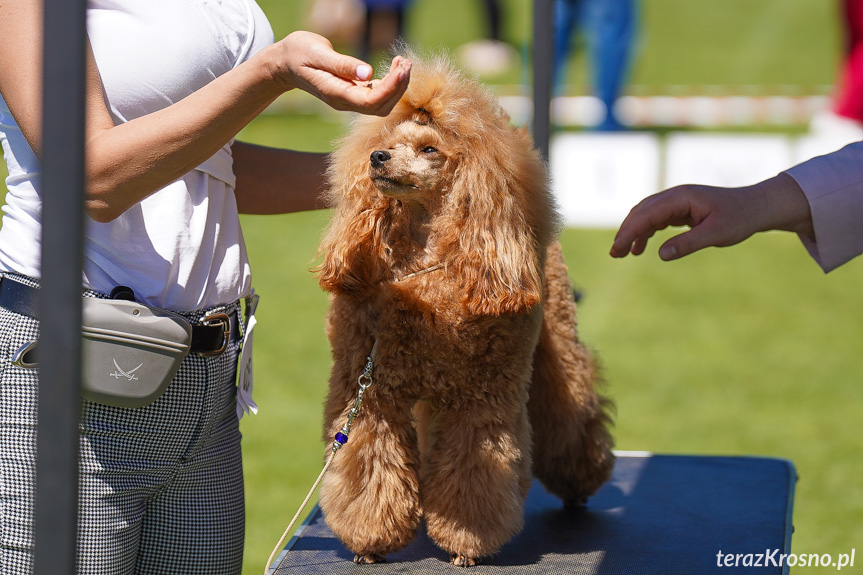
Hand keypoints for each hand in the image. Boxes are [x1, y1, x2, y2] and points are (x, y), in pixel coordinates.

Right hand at [271, 31, 410, 115]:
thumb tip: (368, 73)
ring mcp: (349, 99)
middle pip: (380, 106)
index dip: (390, 88)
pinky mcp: (352, 92)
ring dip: (397, 86)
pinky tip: (395, 67)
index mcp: (336, 94)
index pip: (371, 101)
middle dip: (398, 88)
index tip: (401, 68)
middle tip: (406, 63)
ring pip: (381, 103)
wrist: (285, 63)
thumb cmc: (298, 54)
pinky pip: (377, 95)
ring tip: (403, 63)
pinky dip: (390, 83)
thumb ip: (342, 65)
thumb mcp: (317, 52)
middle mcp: (344, 102)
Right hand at [609, 173, 812, 260]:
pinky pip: (655, 219)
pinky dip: (644, 233)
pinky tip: (640, 249)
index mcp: (682, 197)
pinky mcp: (681, 209)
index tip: (618, 249)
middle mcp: (676, 196)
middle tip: (614, 254)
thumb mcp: (716, 234)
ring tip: (622, 254)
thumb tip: (660, 255)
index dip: (630, 231)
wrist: (758, 207)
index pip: (647, 214)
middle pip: (641, 212)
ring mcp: (677, 202)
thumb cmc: (740, 218)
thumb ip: (688, 243)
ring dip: (632, 232)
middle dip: (625, 232)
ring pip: (645, 215)